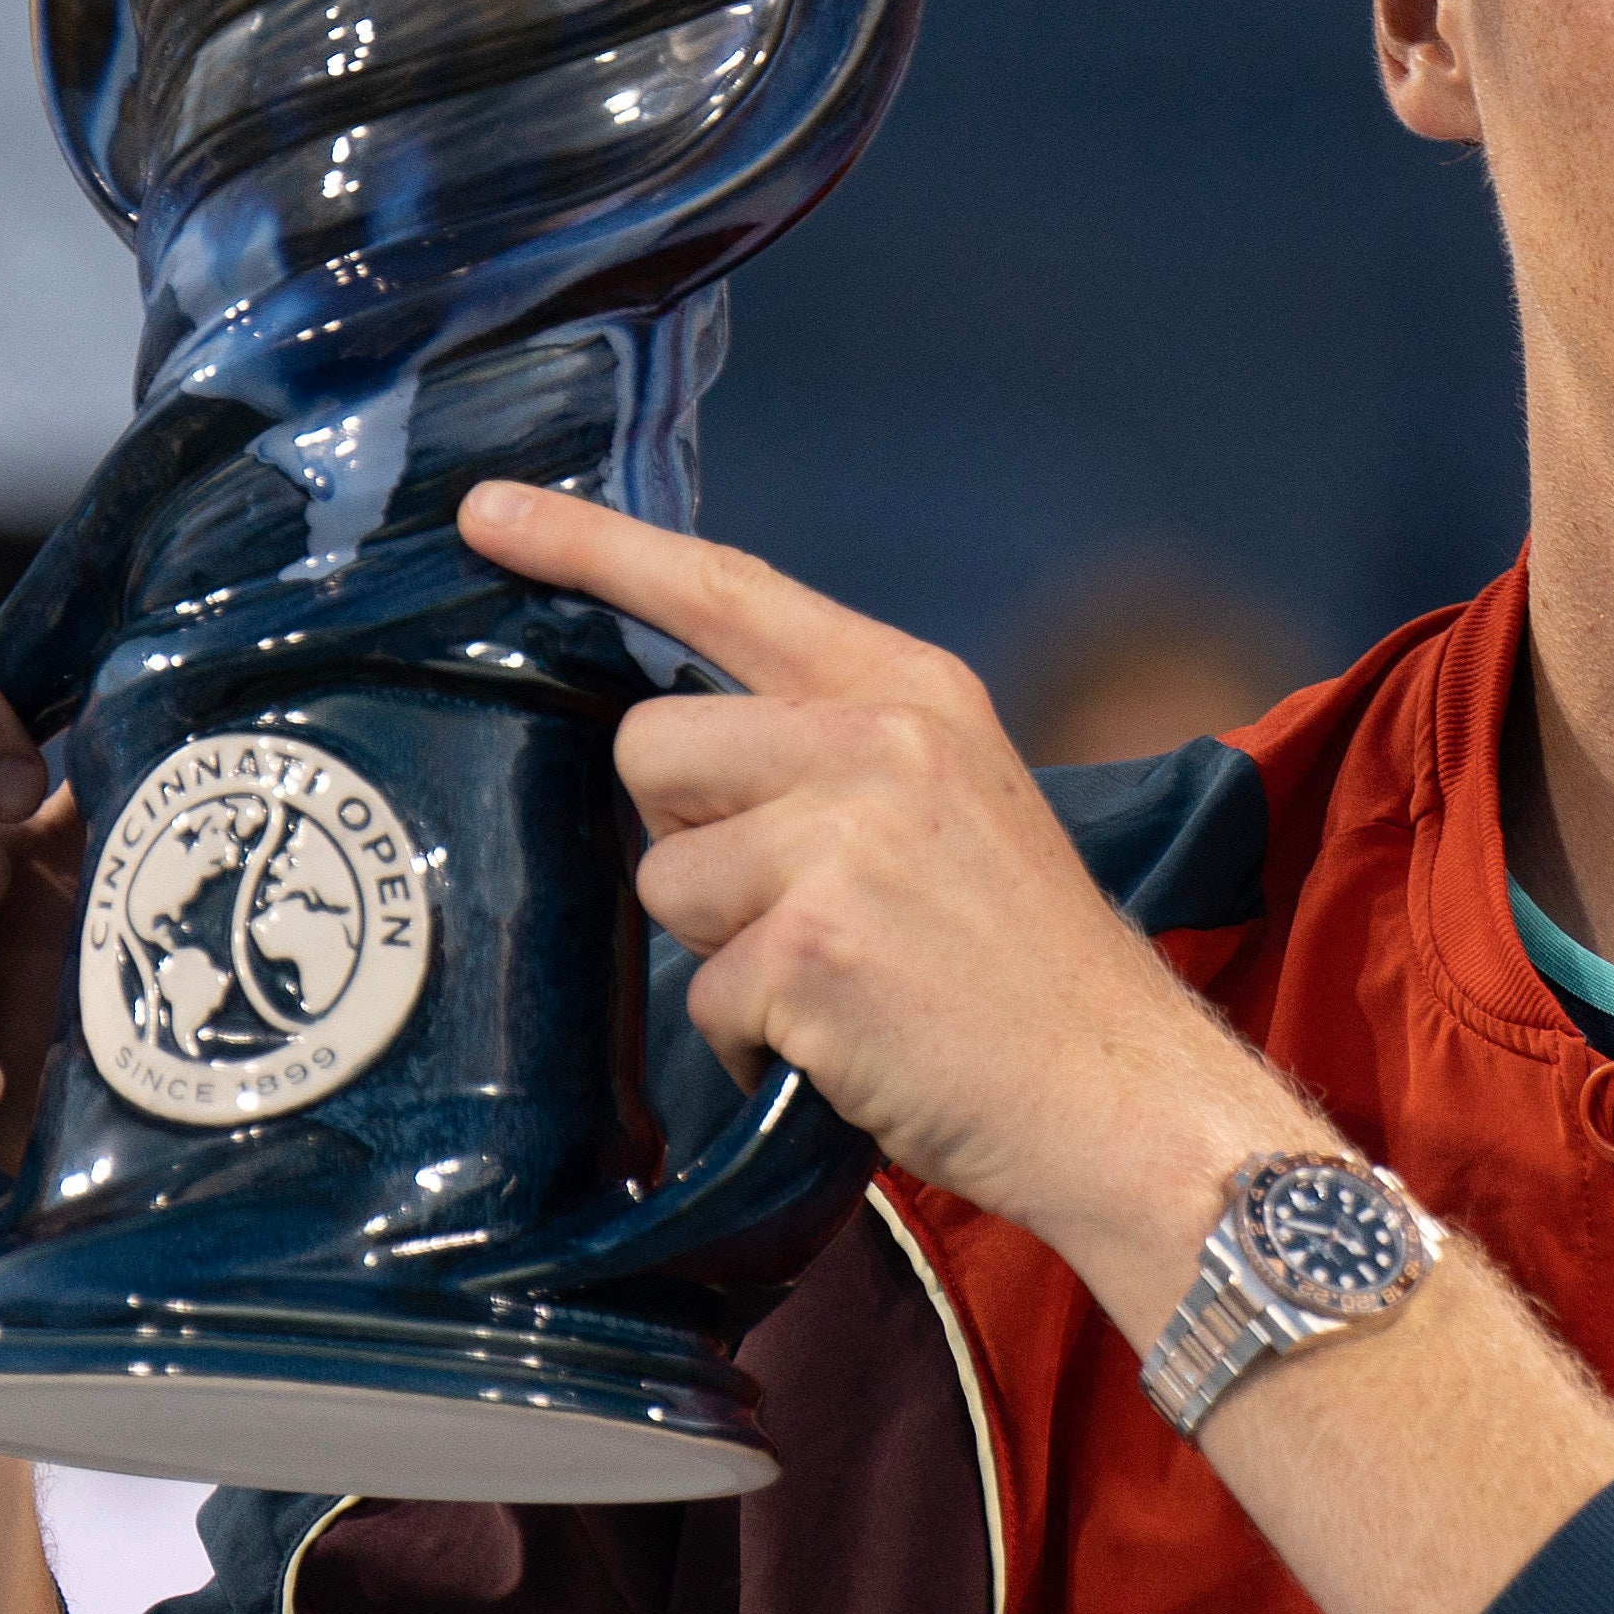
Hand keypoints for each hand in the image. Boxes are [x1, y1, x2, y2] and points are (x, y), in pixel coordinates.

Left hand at [456, 482, 1316, 1301]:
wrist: (1126, 1099)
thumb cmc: (1028, 971)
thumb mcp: (955, 799)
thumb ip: (832, 748)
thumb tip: (666, 744)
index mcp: (911, 688)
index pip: (725, 588)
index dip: (593, 546)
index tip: (488, 514)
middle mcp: (876, 740)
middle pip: (651, 747)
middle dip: (689, 837)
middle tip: (799, 908)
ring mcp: (842, 840)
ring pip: (664, 881)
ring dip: (726, 952)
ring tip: (841, 983)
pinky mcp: (810, 949)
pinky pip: (701, 994)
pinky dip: (754, 1041)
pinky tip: (848, 1047)